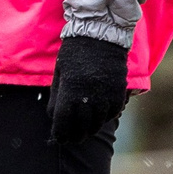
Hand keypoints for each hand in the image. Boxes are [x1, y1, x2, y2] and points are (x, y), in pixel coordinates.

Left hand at [47, 32, 130, 146]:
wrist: (101, 34)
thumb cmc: (74, 52)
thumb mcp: (60, 72)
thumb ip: (56, 96)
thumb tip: (53, 117)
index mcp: (71, 91)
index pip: (64, 122)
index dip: (61, 134)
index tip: (60, 138)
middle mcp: (90, 96)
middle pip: (82, 127)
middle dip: (76, 135)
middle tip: (72, 139)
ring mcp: (106, 95)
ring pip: (99, 122)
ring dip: (91, 129)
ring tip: (86, 131)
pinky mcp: (118, 91)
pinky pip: (113, 112)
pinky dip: (106, 118)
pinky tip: (100, 118)